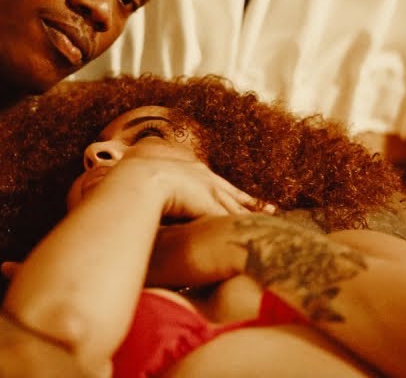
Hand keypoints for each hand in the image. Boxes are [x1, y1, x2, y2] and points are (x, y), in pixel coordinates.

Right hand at [109, 143, 261, 219]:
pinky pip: (232, 217)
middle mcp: (202, 176)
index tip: (244, 197)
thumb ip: (152, 194)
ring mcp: (207, 189)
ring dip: (253, 216)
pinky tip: (255, 234)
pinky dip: (245, 226)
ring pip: (236, 206)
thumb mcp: (146, 184)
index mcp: (189, 170)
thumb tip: (146, 207)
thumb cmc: (133, 181)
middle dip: (252, 202)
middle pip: (232, 192)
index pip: (215, 183)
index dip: (230, 192)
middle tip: (272, 209)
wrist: (138, 177)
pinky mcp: (209, 203)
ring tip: (271, 224)